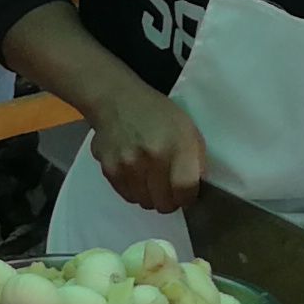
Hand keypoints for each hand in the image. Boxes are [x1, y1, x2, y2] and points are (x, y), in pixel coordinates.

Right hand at [88, 86, 207, 212]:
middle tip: (168, 187)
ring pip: (145, 202)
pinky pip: (128, 196)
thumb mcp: (187, 129)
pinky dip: (134, 190)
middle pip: (164, 204)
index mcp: (177, 146)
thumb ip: (195, 161)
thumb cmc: (157, 114)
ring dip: (151, 195)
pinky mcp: (109, 170)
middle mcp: (152, 158)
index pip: (185, 191)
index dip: (187, 197)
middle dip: (169, 199)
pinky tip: (135, 172)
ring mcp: (127, 166)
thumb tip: (193, 191)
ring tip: (150, 176)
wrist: (116, 100)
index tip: (186, 193)